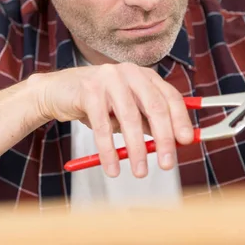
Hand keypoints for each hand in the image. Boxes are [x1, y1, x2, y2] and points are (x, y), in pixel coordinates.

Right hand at [34, 63, 194, 177]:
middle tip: (167, 164)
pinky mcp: (89, 90)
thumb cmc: (96, 103)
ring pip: (129, 118)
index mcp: (143, 76)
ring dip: (136, 149)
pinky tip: (112, 167)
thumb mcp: (126, 109)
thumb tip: (174, 141)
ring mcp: (109, 78)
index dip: (181, 119)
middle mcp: (129, 73)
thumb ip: (148, 120)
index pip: (170, 96)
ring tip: (140, 171)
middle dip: (163, 138)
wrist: (57, 92)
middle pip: (154, 106)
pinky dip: (108, 151)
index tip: (187, 141)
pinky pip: (102, 126)